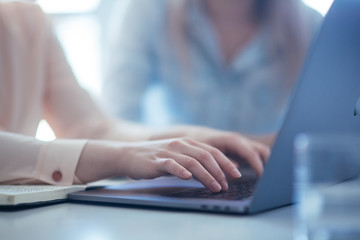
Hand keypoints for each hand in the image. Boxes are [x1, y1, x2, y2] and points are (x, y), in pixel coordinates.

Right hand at [150, 126, 270, 175]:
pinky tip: (188, 178)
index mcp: (187, 142)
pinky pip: (171, 164)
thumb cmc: (154, 159)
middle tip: (227, 184)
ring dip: (206, 175)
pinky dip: (181, 170)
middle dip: (220, 171)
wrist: (128, 155)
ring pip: (192, 162)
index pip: (211, 151)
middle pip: (205, 156)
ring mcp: (169, 151)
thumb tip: (213, 173)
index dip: (225, 162)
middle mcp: (180, 144)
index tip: (236, 174)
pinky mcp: (157, 161)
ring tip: (216, 187)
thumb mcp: (176, 156)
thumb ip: (193, 161)